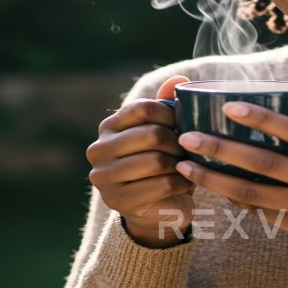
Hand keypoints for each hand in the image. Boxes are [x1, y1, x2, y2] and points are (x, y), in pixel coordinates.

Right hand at [86, 75, 195, 247]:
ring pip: (157, 160)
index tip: (183, 124)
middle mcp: (98, 150)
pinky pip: (162, 184)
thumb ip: (168, 105)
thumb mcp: (164, 131)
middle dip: (178, 141)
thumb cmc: (163, 161)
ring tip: (186, 166)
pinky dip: (181, 182)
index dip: (170, 114)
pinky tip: (184, 183)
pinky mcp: (118, 201)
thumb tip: (179, 80)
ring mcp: (104, 177)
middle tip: (189, 149)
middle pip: (152, 134)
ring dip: (180, 163)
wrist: (156, 207)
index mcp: (108, 126)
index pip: (143, 108)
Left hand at [175, 93, 287, 272]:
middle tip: (189, 139)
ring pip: (257, 196)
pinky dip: (240, 203)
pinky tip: (218, 190)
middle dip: (223, 150)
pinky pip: (267, 216)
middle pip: (267, 165)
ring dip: (218, 181)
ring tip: (188, 169)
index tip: (230, 107)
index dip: (264, 119)